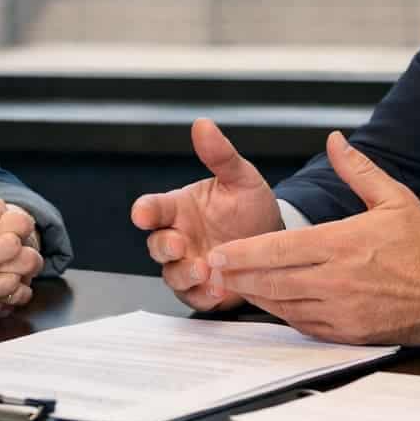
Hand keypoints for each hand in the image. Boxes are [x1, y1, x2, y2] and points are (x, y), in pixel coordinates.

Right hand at [130, 118, 283, 311]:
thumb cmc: (252, 208)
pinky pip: (194, 296)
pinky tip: (219, 290)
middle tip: (179, 244)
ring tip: (204, 269)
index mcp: (180, 209)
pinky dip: (203, 294)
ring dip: (184, 273)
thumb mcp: (241, 178)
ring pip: (171, 274)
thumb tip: (202, 124)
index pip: (152, 208)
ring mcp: (188, 265)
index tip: (142, 214)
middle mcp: (179, 237)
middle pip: (156, 244)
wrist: (277, 241)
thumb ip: (220, 155)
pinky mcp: (203, 290)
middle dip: (163, 245)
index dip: (144, 211)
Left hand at [207, 131, 419, 344]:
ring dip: (256, 294)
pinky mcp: (347, 332)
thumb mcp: (394, 197)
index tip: (221, 251)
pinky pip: (303, 324)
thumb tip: (335, 140)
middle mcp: (337, 280)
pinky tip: (270, 302)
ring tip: (233, 284)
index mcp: (343, 244)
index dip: (245, 252)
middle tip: (212, 269)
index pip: (281, 248)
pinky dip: (282, 313)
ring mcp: (341, 310)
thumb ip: (358, 170)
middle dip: (239, 274)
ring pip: (283, 304)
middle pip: (273, 279)